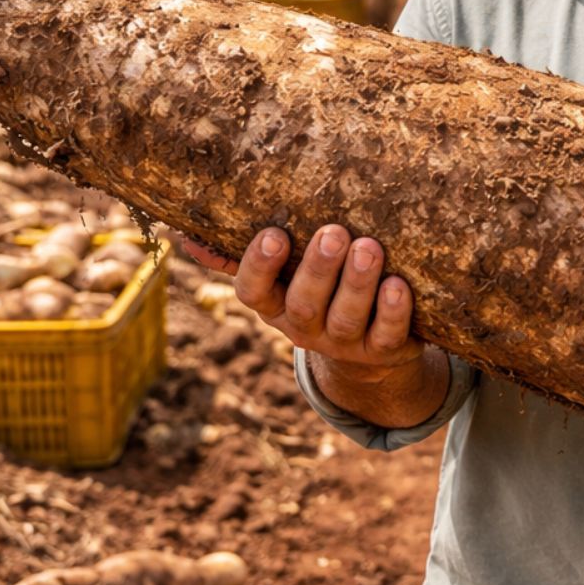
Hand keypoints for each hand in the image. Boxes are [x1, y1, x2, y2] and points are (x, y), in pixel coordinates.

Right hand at [181, 225, 422, 382]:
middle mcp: (305, 327)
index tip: (274, 234)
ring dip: (358, 283)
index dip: (260, 266)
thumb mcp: (281, 279)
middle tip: (334, 233)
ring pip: (346, 318)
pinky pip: (389, 334)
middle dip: (318, 269)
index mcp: (274, 305)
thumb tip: (185, 235)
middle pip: (305, 304)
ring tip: (369, 247)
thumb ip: (240, 256)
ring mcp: (345, 342)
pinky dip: (394, 311)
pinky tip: (398, 284)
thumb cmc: (320, 292)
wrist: (370, 351)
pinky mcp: (385, 349)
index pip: (253, 292)